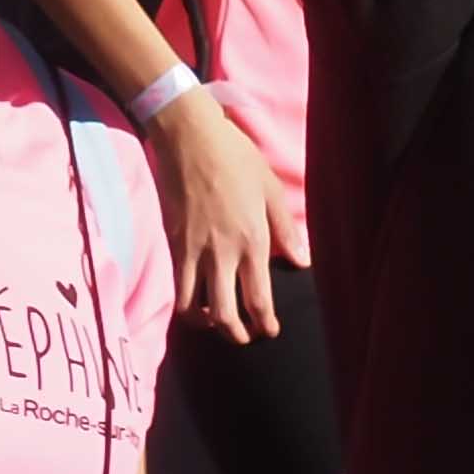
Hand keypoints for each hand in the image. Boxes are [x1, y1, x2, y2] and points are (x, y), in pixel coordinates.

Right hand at [150, 87, 303, 339]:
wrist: (189, 137)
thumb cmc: (235, 157)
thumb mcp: (270, 189)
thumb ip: (287, 229)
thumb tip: (301, 262)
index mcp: (252, 240)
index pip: (258, 299)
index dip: (264, 323)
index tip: (269, 331)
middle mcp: (222, 253)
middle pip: (224, 314)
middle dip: (235, 334)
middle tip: (243, 337)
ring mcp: (192, 250)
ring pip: (191, 307)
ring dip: (203, 322)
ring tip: (212, 320)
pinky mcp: (171, 242)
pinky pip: (176, 284)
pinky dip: (184, 300)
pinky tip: (193, 297)